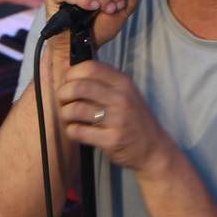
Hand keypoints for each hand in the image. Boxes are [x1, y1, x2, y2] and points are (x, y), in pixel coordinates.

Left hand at [56, 60, 173, 171]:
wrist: (153, 149)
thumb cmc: (134, 119)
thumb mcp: (127, 94)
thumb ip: (105, 83)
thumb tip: (72, 75)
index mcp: (123, 83)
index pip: (90, 67)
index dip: (72, 73)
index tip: (68, 82)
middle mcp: (121, 98)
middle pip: (79, 87)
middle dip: (63, 93)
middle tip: (62, 100)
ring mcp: (117, 120)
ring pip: (76, 109)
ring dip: (65, 113)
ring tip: (68, 117)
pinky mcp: (111, 140)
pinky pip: (79, 131)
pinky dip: (70, 130)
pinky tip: (75, 130)